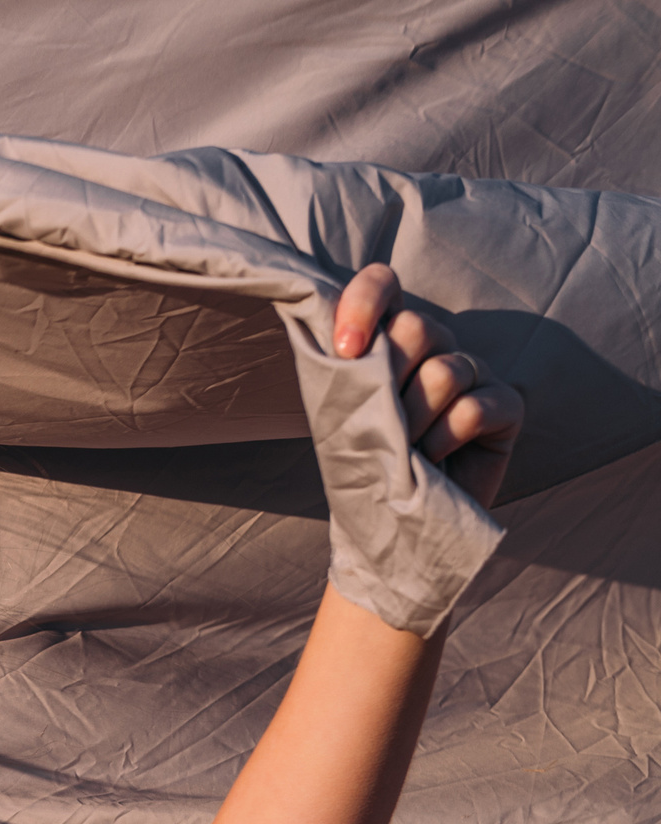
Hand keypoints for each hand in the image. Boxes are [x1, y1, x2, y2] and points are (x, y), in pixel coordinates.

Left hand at [331, 263, 523, 506]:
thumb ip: (341, 369)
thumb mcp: (341, 412)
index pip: (383, 286)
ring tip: (402, 449)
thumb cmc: (366, 462)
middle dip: (387, 380)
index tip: (344, 350)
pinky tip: (432, 459)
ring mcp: (477, 374)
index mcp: (392, 339)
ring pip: (443, 373)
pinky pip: (473, 409)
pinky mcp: (507, 408)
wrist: (394, 520)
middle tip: (379, 422)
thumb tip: (333, 338)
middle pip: (417, 328)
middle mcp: (438, 347)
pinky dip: (443, 440)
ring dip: (412, 421)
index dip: (364, 304)